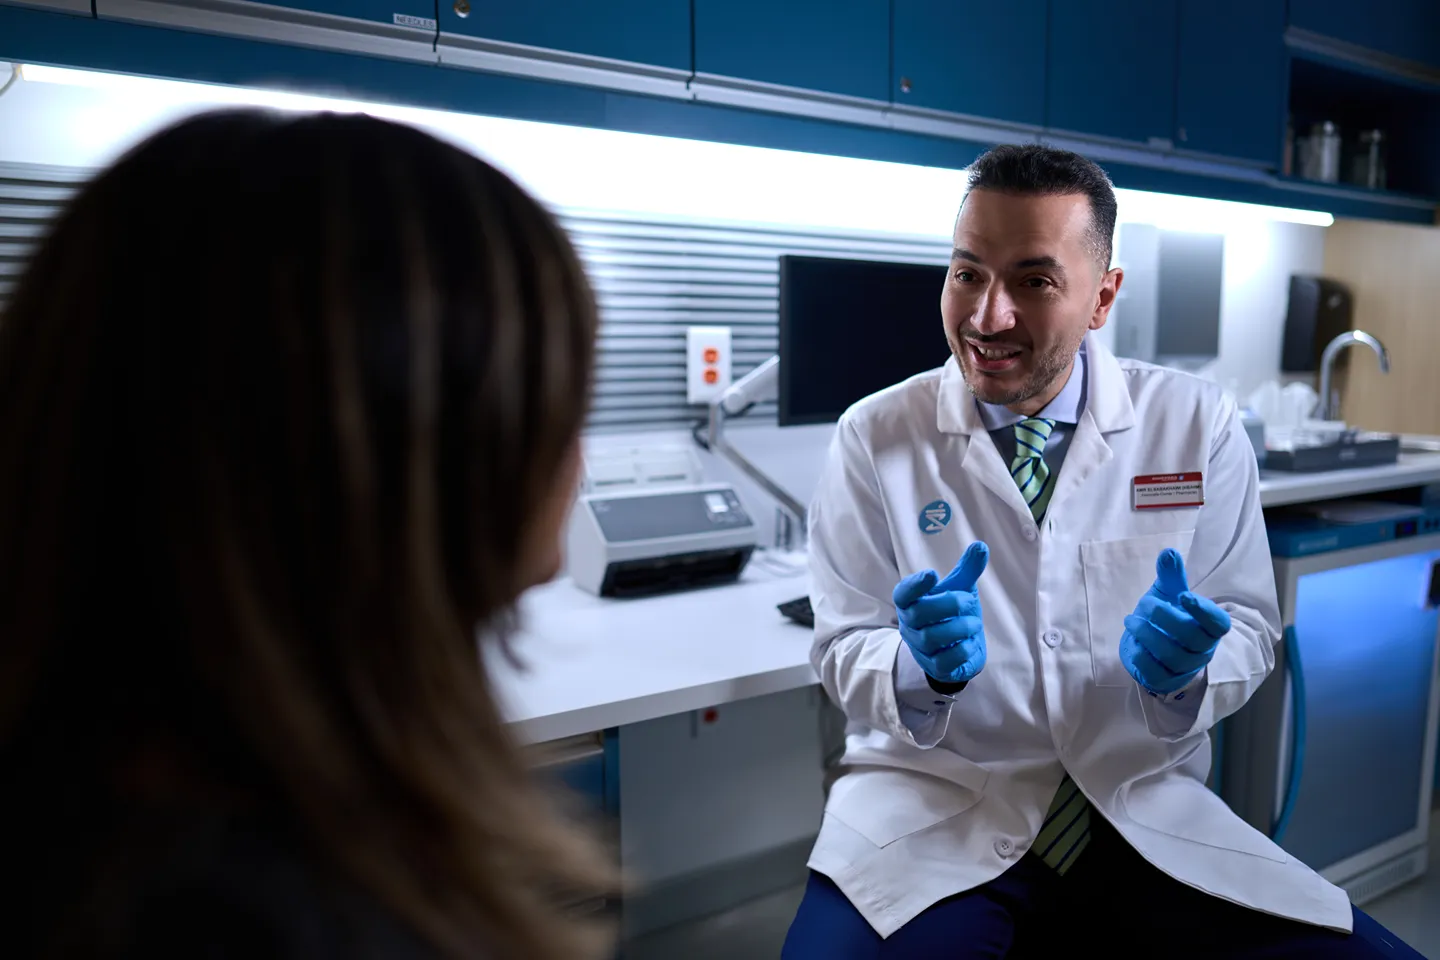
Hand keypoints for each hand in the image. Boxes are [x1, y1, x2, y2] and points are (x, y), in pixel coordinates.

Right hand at [893, 542, 988, 684]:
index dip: (914, 585)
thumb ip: (967, 569)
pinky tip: (971, 642)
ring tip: (974, 622)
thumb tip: (980, 546)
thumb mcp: (960, 588)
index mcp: (911, 602)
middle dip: (947, 604)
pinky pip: (945, 660)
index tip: (932, 574)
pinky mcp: (935, 666)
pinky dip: (963, 649)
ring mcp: (920, 648)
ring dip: (959, 627)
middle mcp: (910, 625)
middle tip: (968, 600)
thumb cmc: (952, 612)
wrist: (954, 647)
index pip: (902, 593)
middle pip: (917, 614)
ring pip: (931, 638)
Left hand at [1120, 548, 1231, 695]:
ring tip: (1130, 620)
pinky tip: (1133, 643)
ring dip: (1147, 634)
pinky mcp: (1166, 681)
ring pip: (1171, 655)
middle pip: (1191, 636)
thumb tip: (1169, 553)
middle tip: (1145, 603)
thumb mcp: (1168, 593)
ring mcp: (1185, 668)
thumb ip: (1171, 575)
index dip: (1205, 611)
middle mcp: (1202, 649)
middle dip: (1164, 616)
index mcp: (1209, 627)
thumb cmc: (1166, 617)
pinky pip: (1155, 673)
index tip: (1184, 595)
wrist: (1152, 647)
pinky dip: (1141, 656)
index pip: (1218, 623)